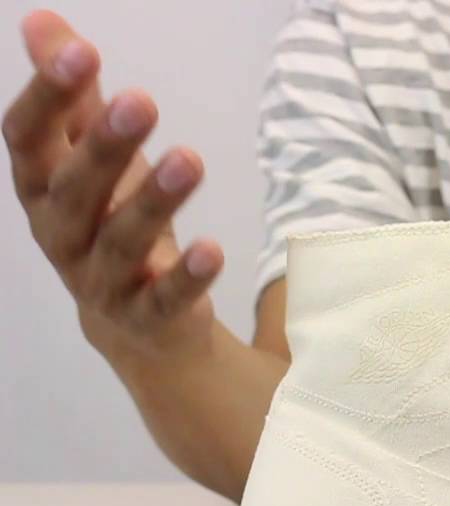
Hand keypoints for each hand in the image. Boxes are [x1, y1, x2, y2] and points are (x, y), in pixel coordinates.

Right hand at [5, 10, 222, 362]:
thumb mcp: (87, 154)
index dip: (48, 96)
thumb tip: (43, 21)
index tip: (82, 52)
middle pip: (75, 189)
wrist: (134, 322)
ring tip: (188, 160)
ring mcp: (101, 280)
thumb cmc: (108, 217)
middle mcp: (60, 233)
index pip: (28, 139)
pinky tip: (212, 248)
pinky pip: (164, 297)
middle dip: (105, 146)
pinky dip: (188, 275)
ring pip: (120, 241)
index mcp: (41, 187)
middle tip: (142, 101)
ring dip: (153, 202)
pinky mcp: (146, 315)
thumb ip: (72, 95)